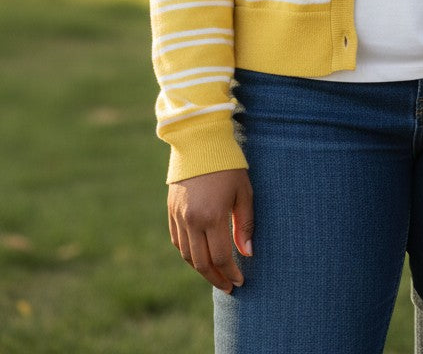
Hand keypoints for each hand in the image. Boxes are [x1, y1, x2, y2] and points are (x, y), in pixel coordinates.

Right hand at [168, 168, 253, 292]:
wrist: (199, 140)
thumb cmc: (228, 164)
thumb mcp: (243, 191)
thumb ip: (244, 224)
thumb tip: (247, 253)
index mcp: (212, 216)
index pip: (221, 257)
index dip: (231, 272)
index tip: (240, 281)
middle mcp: (191, 220)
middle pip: (201, 262)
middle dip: (216, 278)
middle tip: (228, 286)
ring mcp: (178, 215)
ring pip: (187, 255)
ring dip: (201, 269)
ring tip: (216, 275)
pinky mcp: (171, 209)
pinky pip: (177, 240)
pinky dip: (188, 253)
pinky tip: (199, 256)